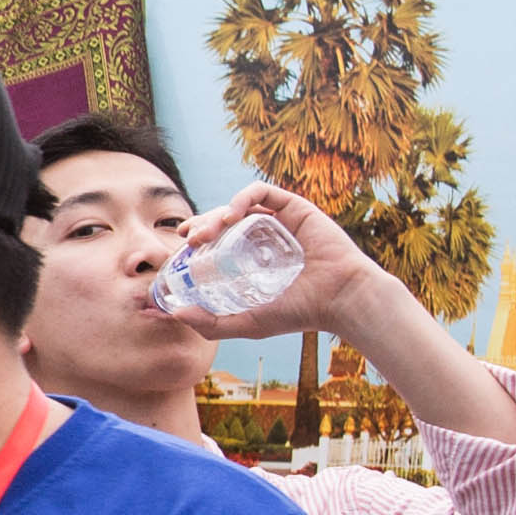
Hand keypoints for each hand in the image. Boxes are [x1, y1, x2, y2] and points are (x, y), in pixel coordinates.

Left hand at [144, 181, 373, 345]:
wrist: (340, 298)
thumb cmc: (299, 313)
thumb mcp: (248, 322)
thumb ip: (212, 323)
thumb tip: (175, 314)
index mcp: (253, 260)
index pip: (218, 242)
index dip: (197, 239)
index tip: (180, 247)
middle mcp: (264, 238)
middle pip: (223, 222)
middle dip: (201, 226)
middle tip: (189, 241)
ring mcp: (278, 221)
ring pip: (237, 206)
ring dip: (216, 214)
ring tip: (205, 234)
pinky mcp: (293, 207)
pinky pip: (261, 191)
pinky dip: (241, 197)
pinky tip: (230, 215)